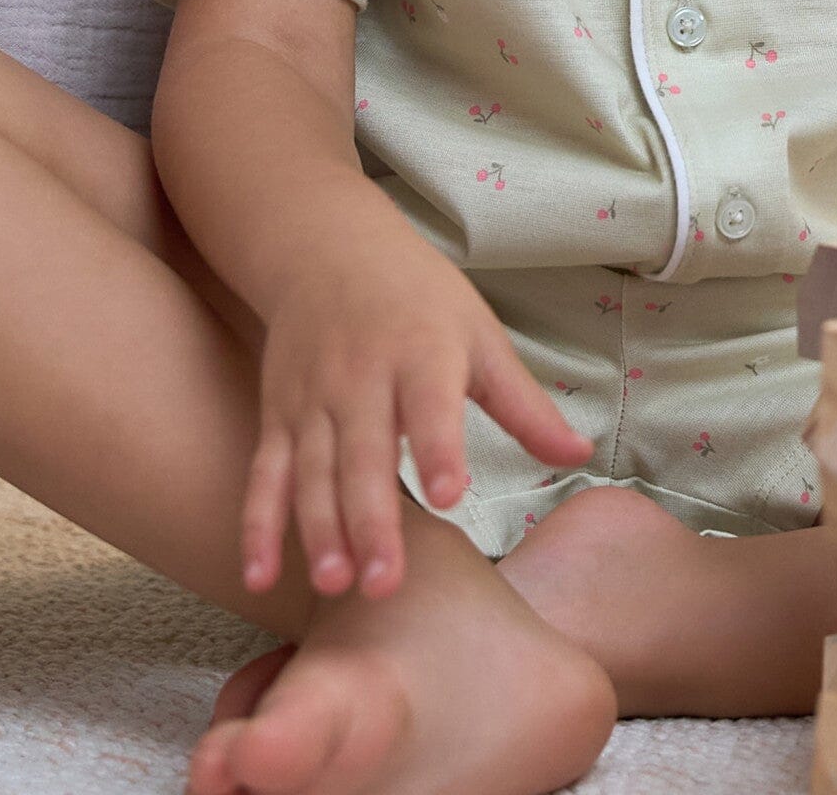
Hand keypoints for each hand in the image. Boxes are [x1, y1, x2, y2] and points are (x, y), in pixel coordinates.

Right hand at [240, 235, 593, 603]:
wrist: (329, 250)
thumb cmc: (421, 300)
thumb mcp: (481, 337)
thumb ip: (524, 406)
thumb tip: (580, 456)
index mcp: (422, 353)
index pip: (432, 405)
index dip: (439, 449)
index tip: (449, 496)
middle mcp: (362, 377)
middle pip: (365, 454)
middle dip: (372, 520)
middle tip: (384, 584)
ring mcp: (313, 399)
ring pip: (312, 472)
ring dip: (319, 531)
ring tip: (334, 585)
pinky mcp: (278, 417)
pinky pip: (265, 476)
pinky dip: (257, 526)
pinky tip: (258, 577)